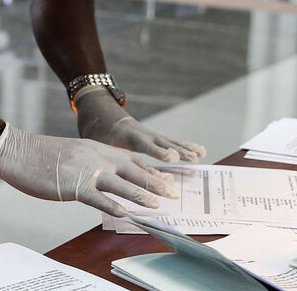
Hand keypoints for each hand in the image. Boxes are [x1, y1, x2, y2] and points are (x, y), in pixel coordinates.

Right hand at [0, 125, 177, 216]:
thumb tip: (106, 177)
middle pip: (132, 170)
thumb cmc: (42, 155)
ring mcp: (85, 170)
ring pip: (120, 183)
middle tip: (172, 193)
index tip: (167, 180)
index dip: (151, 170)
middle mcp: (96, 157)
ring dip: (141, 194)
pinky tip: (124, 214)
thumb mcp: (74, 153)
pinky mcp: (73, 185)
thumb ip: (92, 161)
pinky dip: (112, 205)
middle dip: (155, 182)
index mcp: (96, 148)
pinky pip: (96, 197)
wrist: (18, 151)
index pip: (131, 159)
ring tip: (157, 204)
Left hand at [75, 87, 205, 162]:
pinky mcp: (154, 137)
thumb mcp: (96, 145)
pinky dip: (186, 146)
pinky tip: (200, 152)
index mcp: (127, 136)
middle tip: (193, 158)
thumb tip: (104, 181)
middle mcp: (142, 134)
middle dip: (178, 151)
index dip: (157, 151)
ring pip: (170, 141)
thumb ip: (103, 159)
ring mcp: (150, 134)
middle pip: (162, 143)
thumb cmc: (97, 133)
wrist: (102, 114)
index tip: (171, 157)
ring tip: (200, 155)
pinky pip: (172, 142)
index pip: (144, 144)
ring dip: (186, 149)